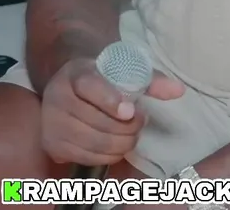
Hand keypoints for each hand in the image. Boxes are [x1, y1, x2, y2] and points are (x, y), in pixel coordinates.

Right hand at [40, 57, 185, 166]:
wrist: (69, 86)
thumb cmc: (102, 79)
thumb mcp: (123, 71)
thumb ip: (150, 80)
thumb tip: (178, 90)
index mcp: (75, 73)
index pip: (90, 87)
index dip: (110, 100)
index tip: (131, 111)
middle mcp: (57, 97)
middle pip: (96, 122)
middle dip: (126, 128)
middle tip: (140, 122)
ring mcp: (51, 123)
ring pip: (94, 143)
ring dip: (120, 144)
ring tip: (130, 134)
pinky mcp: (52, 145)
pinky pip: (87, 158)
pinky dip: (108, 155)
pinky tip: (115, 145)